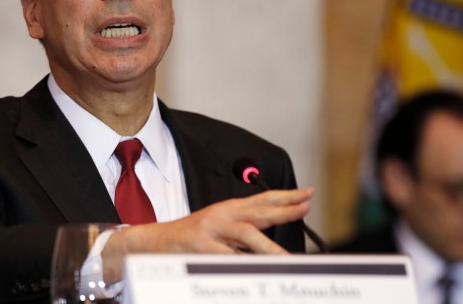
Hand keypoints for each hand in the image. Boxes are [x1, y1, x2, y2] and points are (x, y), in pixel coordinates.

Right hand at [101, 188, 313, 280]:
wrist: (155, 242)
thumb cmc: (191, 238)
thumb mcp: (219, 230)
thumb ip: (242, 233)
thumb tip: (271, 245)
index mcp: (229, 209)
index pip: (262, 200)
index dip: (285, 197)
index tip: (307, 195)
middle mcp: (222, 214)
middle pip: (259, 211)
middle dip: (284, 210)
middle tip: (305, 207)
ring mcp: (212, 228)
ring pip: (246, 233)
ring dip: (268, 245)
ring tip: (285, 256)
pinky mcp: (201, 245)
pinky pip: (226, 255)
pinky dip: (241, 261)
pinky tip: (254, 267)